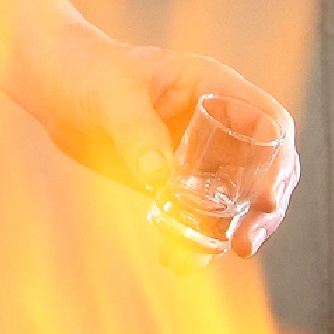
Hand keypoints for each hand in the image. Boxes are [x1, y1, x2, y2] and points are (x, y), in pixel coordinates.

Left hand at [39, 34, 301, 257]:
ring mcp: (199, 156)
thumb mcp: (113, 97)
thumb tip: (160, 178)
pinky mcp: (174, 182)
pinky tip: (174, 259)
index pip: (269, 124)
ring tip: (195, 260)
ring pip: (233, 201)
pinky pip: (196, 214)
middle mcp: (217, 125)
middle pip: (263, 170)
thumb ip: (138, 133)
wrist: (57, 89)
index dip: (277, 161)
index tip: (265, 198)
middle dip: (263, 211)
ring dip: (226, 233)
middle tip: (245, 244)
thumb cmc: (90, 73)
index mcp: (216, 89)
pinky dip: (191, 239)